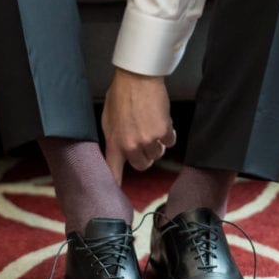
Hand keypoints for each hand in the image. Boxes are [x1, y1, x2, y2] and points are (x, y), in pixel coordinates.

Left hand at [101, 67, 176, 185]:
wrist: (138, 77)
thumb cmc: (121, 93)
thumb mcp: (108, 118)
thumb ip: (114, 137)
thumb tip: (118, 149)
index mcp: (114, 143)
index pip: (113, 173)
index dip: (115, 188)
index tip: (114, 201)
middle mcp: (130, 146)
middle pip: (142, 165)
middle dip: (145, 155)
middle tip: (144, 140)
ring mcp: (147, 140)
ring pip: (158, 154)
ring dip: (157, 143)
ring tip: (152, 124)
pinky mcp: (162, 132)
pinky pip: (170, 141)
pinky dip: (168, 133)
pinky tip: (161, 120)